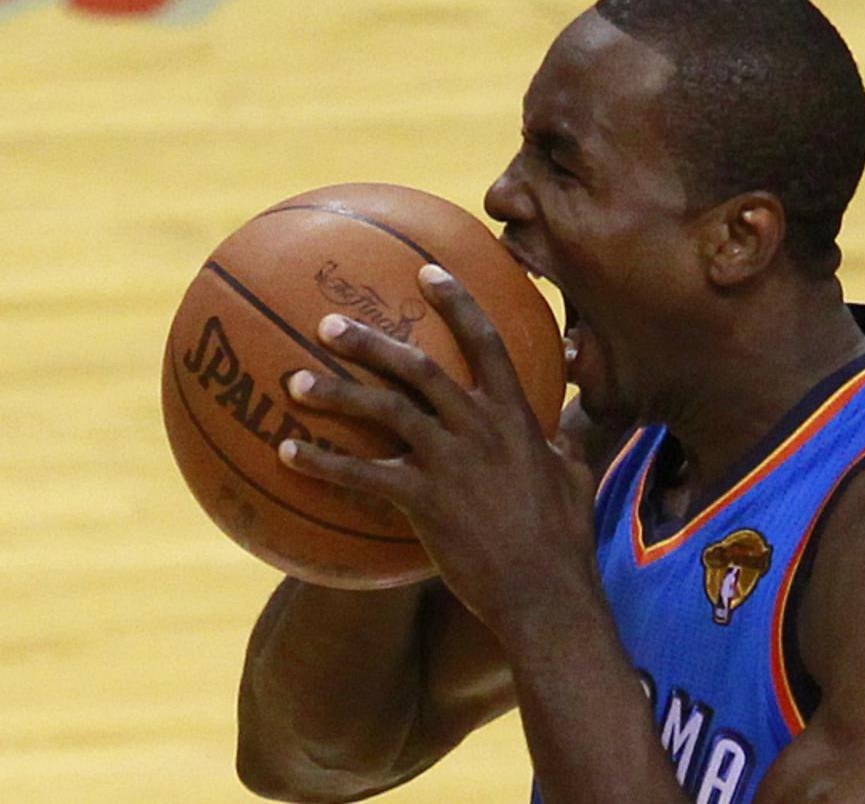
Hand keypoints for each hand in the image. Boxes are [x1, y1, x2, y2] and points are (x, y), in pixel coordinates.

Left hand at [278, 264, 598, 637]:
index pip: (486, 342)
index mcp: (516, 416)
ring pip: (384, 410)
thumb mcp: (576, 478)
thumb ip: (564, 445)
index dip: (456, 302)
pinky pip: (361, 475)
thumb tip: (566, 431)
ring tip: (294, 380)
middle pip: (418, 368)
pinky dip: (322, 463)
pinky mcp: (424, 501)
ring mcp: (450, 462)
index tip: (427, 272)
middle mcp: (479, 427)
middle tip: (328, 324)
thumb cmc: (565, 540)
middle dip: (371, 341)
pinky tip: (288, 454)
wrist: (545, 593)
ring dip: (336, 392)